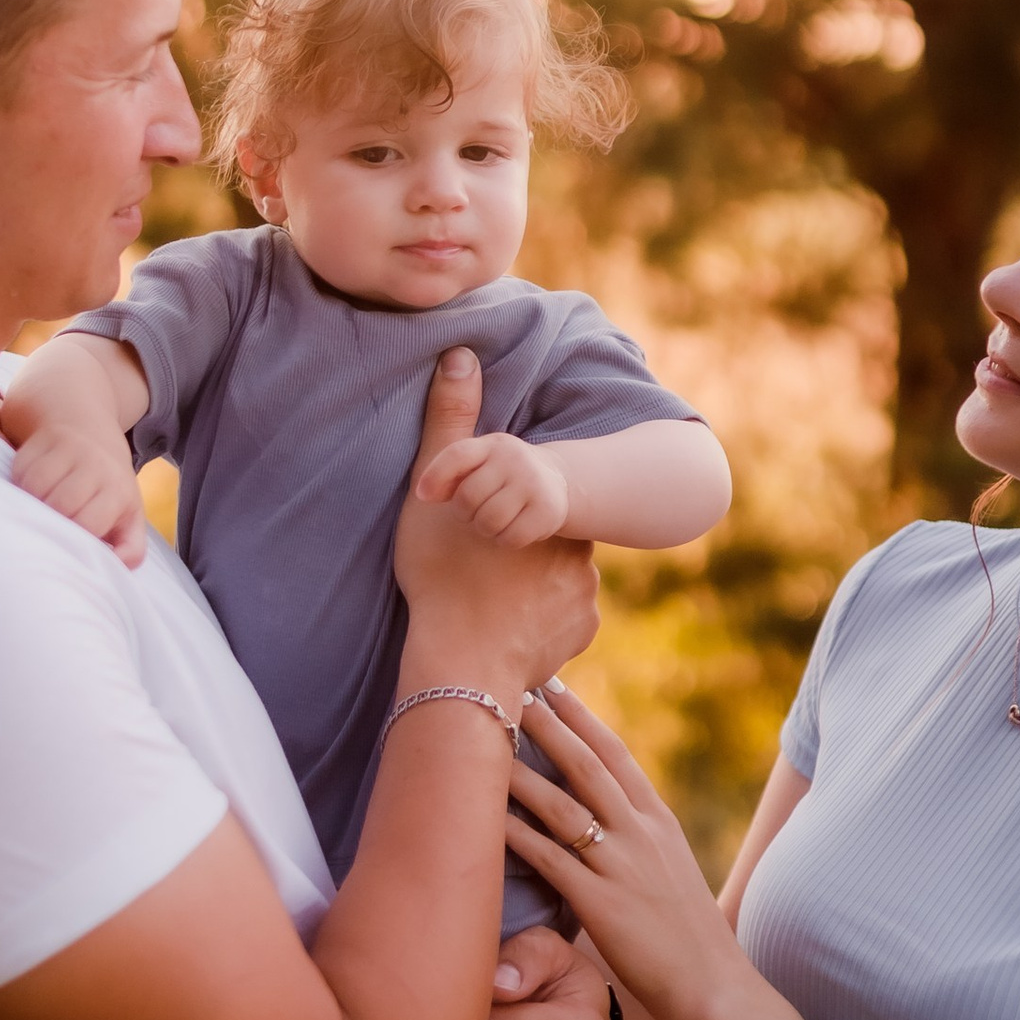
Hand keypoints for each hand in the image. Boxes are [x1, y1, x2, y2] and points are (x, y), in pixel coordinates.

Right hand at [6, 412, 148, 564]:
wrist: (90, 427)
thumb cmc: (109, 484)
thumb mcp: (130, 513)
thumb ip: (131, 548)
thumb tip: (118, 568)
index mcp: (119, 490)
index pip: (89, 522)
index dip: (74, 535)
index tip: (69, 538)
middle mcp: (96, 465)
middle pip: (60, 504)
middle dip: (50, 518)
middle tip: (49, 523)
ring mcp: (70, 447)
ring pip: (36, 485)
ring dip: (31, 500)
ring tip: (39, 505)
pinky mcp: (45, 437)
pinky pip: (22, 467)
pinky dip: (19, 481)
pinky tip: (30, 486)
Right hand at [393, 352, 597, 697]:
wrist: (461, 664)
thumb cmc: (442, 576)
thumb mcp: (433, 496)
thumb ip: (450, 423)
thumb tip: (461, 355)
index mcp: (549, 515)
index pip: (536, 506)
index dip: (506, 519)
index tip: (481, 539)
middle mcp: (581, 551)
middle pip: (550, 544)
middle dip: (523, 556)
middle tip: (480, 575)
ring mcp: (585, 598)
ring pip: (558, 586)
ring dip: (531, 594)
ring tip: (489, 606)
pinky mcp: (581, 636)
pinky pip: (561, 625)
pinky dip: (539, 627)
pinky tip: (507, 631)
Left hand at [415, 428, 570, 545]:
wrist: (556, 481)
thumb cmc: (501, 476)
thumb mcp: (478, 464)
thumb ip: (449, 474)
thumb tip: (424, 493)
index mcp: (492, 444)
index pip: (457, 454)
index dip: (435, 475)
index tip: (421, 495)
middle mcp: (514, 459)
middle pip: (467, 498)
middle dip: (464, 512)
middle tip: (475, 511)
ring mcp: (534, 483)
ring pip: (488, 521)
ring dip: (484, 528)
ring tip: (493, 519)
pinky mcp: (548, 510)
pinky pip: (510, 538)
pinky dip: (505, 540)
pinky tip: (511, 528)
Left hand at [503, 685, 782, 1019]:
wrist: (714, 986)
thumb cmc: (689, 940)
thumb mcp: (670, 874)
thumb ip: (639, 845)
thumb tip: (604, 828)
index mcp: (660, 823)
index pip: (617, 756)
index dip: (583, 719)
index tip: (555, 687)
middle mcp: (642, 833)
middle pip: (587, 764)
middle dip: (549, 724)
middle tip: (513, 688)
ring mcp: (621, 866)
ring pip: (563, 803)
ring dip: (523, 767)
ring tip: (490, 736)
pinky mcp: (601, 904)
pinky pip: (549, 858)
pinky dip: (516, 832)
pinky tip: (486, 814)